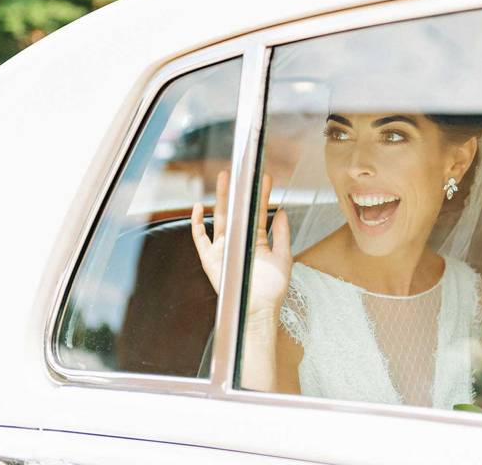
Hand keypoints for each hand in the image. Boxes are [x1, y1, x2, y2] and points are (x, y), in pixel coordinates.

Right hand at [191, 172, 291, 318]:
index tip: (264, 178)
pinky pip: (200, 239)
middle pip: (237, 211)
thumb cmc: (272, 288)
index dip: (261, 196)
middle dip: (237, 191)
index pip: (258, 213)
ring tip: (223, 179)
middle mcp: (238, 242)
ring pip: (220, 219)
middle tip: (240, 171)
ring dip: (220, 199)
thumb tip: (282, 211)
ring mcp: (223, 249)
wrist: (259, 309)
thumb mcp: (284, 257)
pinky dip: (197, 224)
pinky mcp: (211, 259)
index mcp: (256, 241)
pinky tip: (197, 208)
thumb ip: (283, 234)